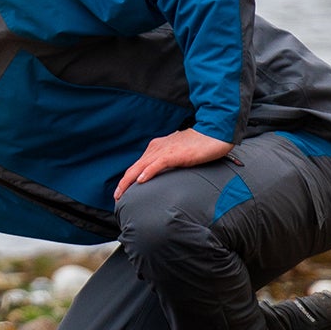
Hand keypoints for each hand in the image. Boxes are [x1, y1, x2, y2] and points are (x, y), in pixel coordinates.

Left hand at [114, 128, 232, 202]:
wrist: (214, 132)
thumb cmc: (199, 143)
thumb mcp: (179, 153)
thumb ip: (169, 161)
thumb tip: (164, 174)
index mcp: (156, 147)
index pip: (138, 165)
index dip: (128, 179)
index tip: (122, 191)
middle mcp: (156, 148)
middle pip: (134, 167)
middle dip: (123, 183)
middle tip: (116, 197)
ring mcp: (165, 151)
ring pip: (141, 167)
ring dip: (129, 181)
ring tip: (121, 193)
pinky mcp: (175, 154)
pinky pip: (157, 164)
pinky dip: (148, 172)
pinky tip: (141, 181)